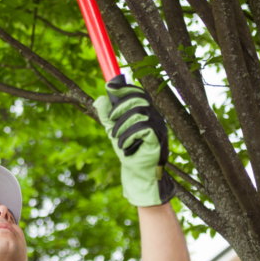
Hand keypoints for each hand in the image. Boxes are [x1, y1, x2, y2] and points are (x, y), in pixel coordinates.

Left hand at [93, 76, 175, 206]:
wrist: (137, 173)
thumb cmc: (128, 151)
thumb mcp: (113, 131)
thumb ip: (107, 116)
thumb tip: (100, 98)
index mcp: (145, 112)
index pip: (138, 93)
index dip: (125, 88)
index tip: (109, 87)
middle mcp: (155, 116)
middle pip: (138, 99)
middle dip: (120, 108)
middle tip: (110, 120)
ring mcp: (159, 126)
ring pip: (138, 113)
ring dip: (122, 126)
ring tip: (116, 139)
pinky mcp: (159, 138)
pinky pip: (142, 128)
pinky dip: (129, 136)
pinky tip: (125, 146)